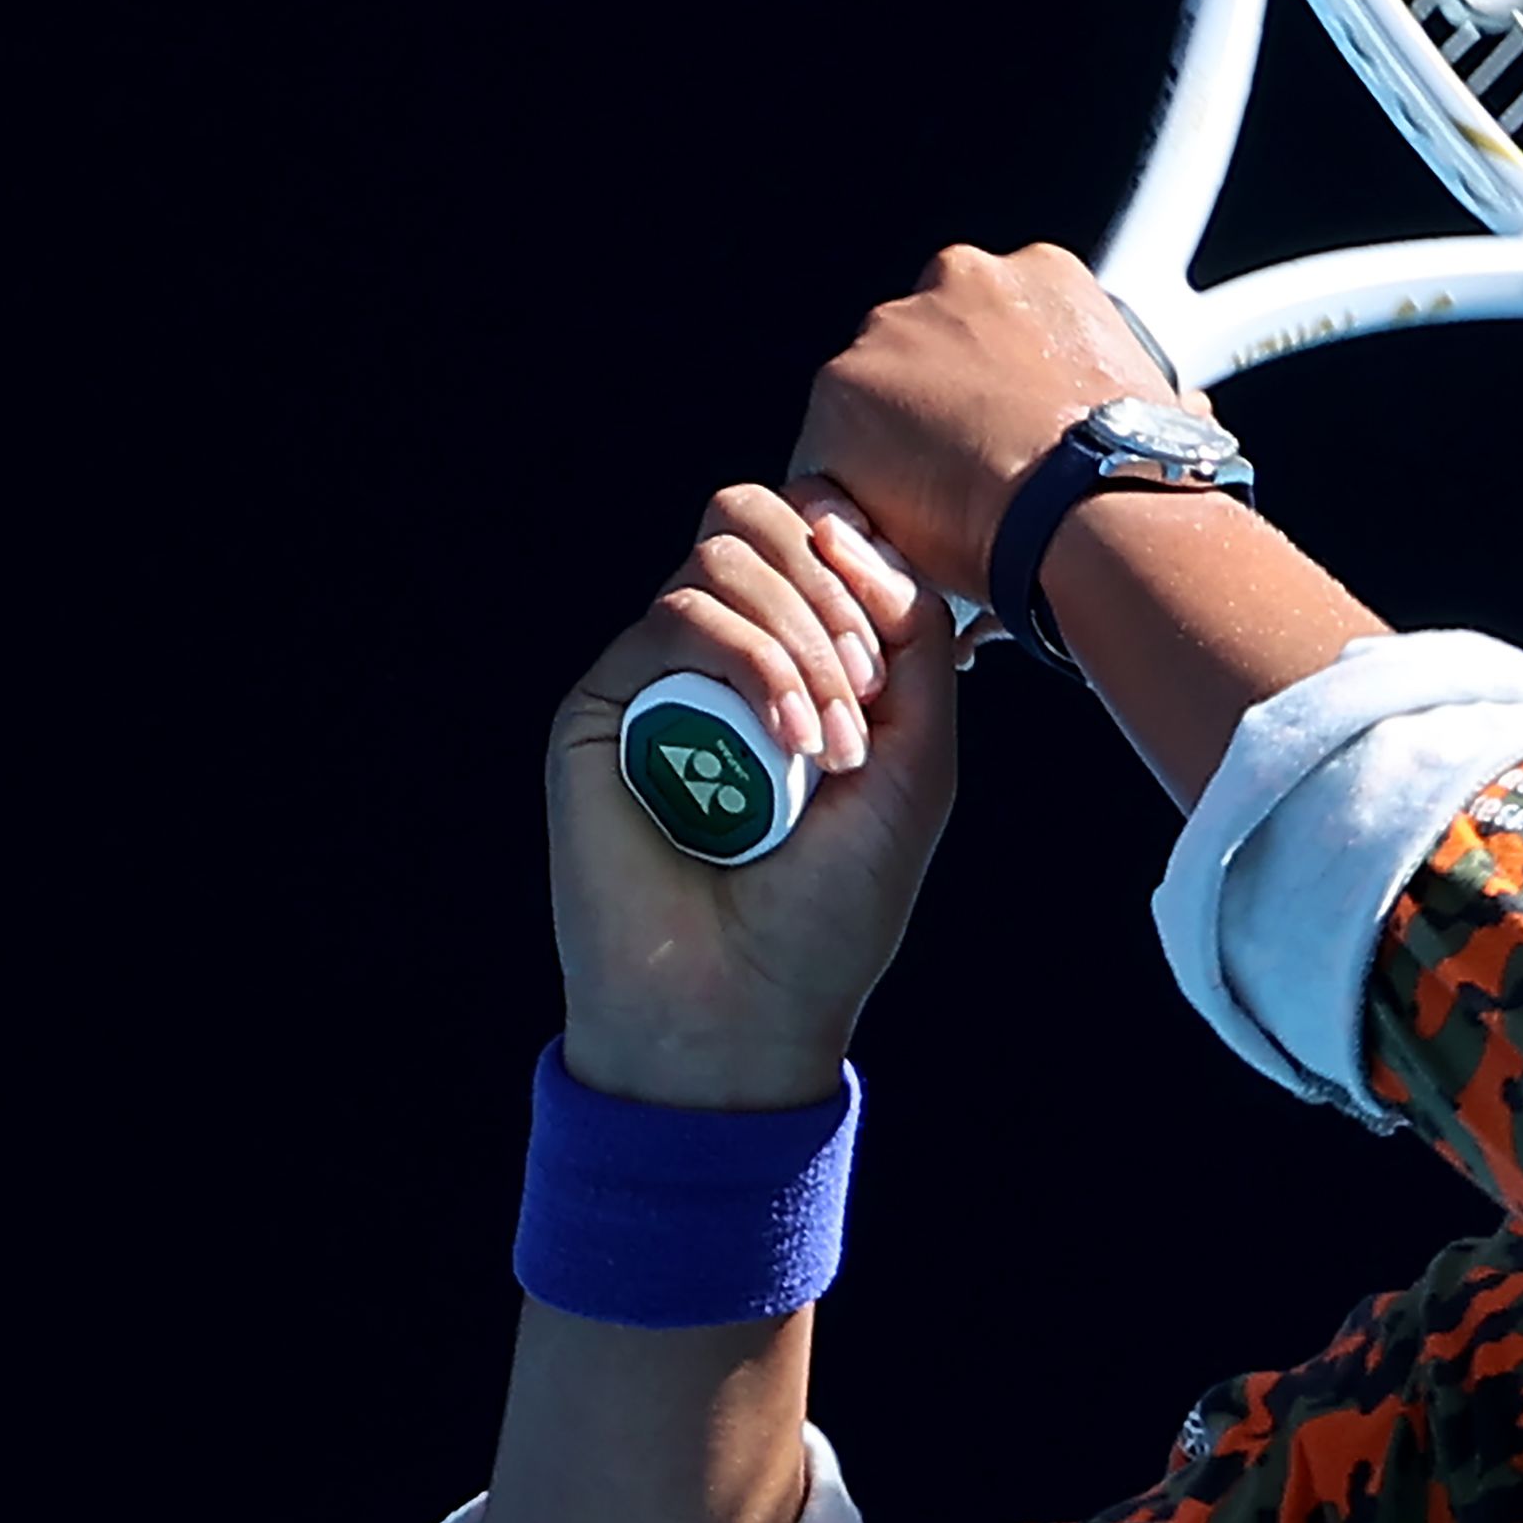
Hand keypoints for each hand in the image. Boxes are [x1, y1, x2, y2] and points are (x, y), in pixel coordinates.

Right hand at [550, 480, 958, 1108]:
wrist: (744, 1006)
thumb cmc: (834, 903)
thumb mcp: (918, 763)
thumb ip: (911, 639)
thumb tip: (848, 532)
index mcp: (796, 655)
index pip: (816, 531)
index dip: (863, 559)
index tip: (895, 660)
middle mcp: (721, 652)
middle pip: (761, 516)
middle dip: (835, 592)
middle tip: (866, 698)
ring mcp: (659, 673)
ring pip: (725, 558)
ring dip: (803, 640)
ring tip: (832, 747)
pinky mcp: (604, 703)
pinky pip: (679, 617)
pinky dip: (755, 664)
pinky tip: (788, 743)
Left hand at [789, 243, 1196, 602]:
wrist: (1095, 507)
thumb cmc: (1142, 471)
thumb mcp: (1165, 406)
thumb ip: (1135, 392)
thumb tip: (1185, 414)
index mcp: (1043, 275)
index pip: (995, 328)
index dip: (997, 391)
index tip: (1009, 437)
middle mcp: (961, 280)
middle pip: (928, 351)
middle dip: (943, 412)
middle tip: (976, 484)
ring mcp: (897, 328)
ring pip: (874, 399)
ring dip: (897, 453)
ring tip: (941, 523)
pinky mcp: (844, 388)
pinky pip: (830, 452)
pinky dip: (856, 497)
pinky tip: (903, 538)